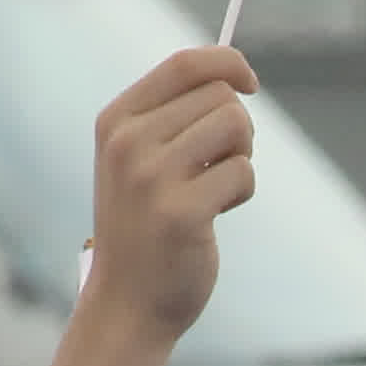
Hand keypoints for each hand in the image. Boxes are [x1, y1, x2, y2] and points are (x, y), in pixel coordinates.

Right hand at [84, 47, 261, 344]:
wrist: (127, 302)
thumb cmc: (145, 227)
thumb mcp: (138, 160)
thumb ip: (172, 116)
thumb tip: (231, 75)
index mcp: (116, 120)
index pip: (184, 64)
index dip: (228, 63)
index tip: (250, 83)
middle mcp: (128, 142)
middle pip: (220, 96)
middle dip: (236, 128)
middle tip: (216, 166)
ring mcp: (151, 176)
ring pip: (235, 125)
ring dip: (241, 158)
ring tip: (215, 189)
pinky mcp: (182, 212)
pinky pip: (243, 172)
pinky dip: (241, 191)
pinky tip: (217, 214)